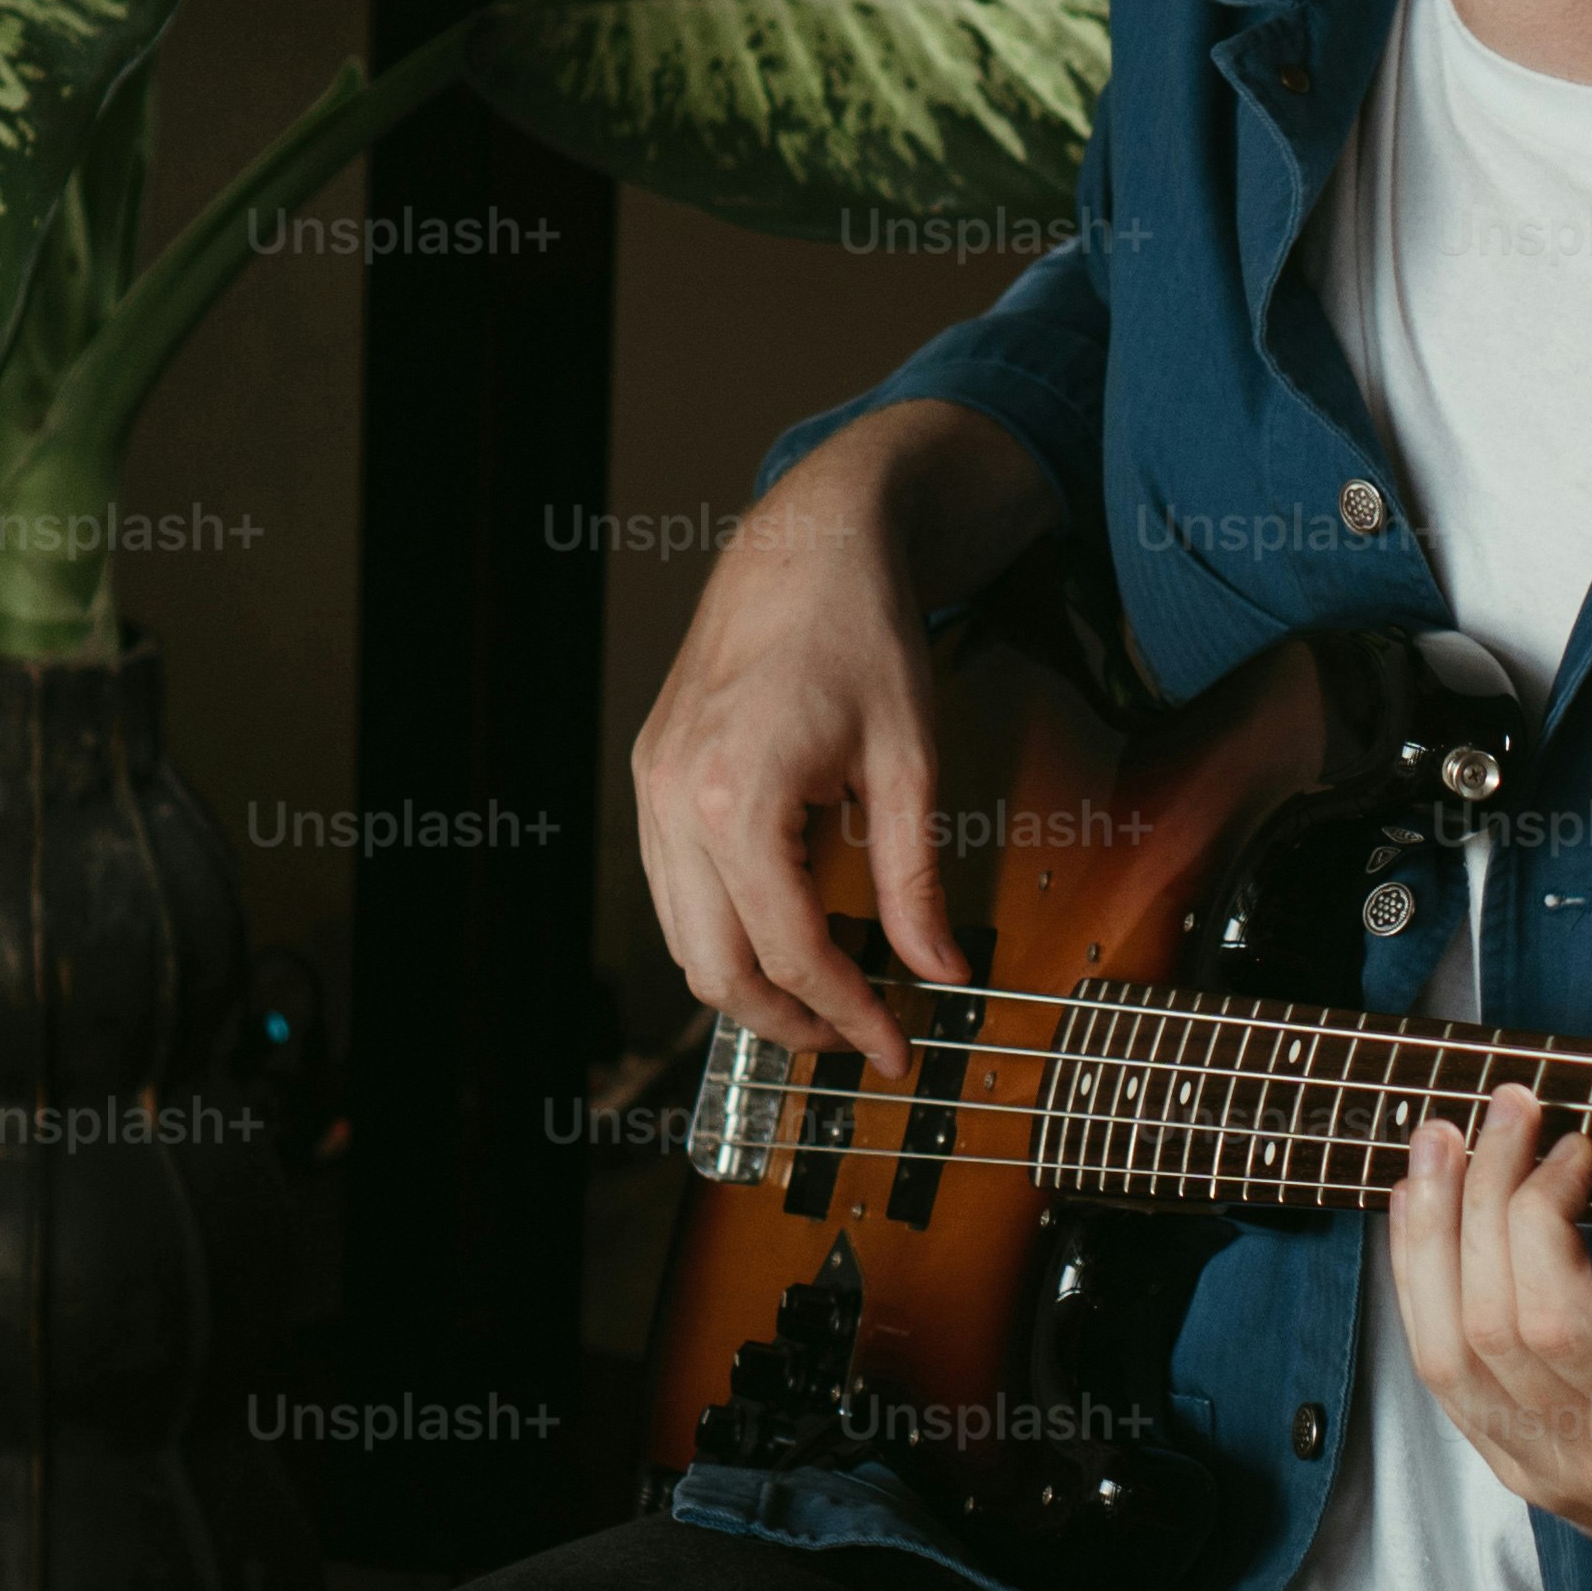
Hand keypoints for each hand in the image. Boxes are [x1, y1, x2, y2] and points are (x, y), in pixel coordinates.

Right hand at [628, 405, 1048, 1085]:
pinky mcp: (652, 778)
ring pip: (682, 940)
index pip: (790, 952)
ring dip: (750, 987)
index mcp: (740, 799)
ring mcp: (653, 789)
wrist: (805, 543)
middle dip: (789, 1023)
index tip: (896, 1047)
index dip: (848, 1014)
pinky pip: (673, 890)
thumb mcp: (910, 761)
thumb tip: (939, 971)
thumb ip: (915, 878)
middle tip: (858, 1039)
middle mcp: (678, 801)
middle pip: (716, 969)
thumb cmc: (863, 633)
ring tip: (827, 999)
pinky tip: (784, 934)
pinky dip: (723, 932)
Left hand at [1385, 1081, 1591, 1590]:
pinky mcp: (1527, 1475)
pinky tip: (1432, 1231)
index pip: (1558, 1320)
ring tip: (1437, 1154)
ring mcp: (1550, 1478)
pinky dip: (1428, 1297)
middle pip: (1487, 1328)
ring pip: (1444, 1359)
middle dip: (1476, 1203)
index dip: (1538, 1216)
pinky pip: (1449, 1384)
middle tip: (1495, 1116)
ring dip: (1427, 1244)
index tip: (1571, 1146)